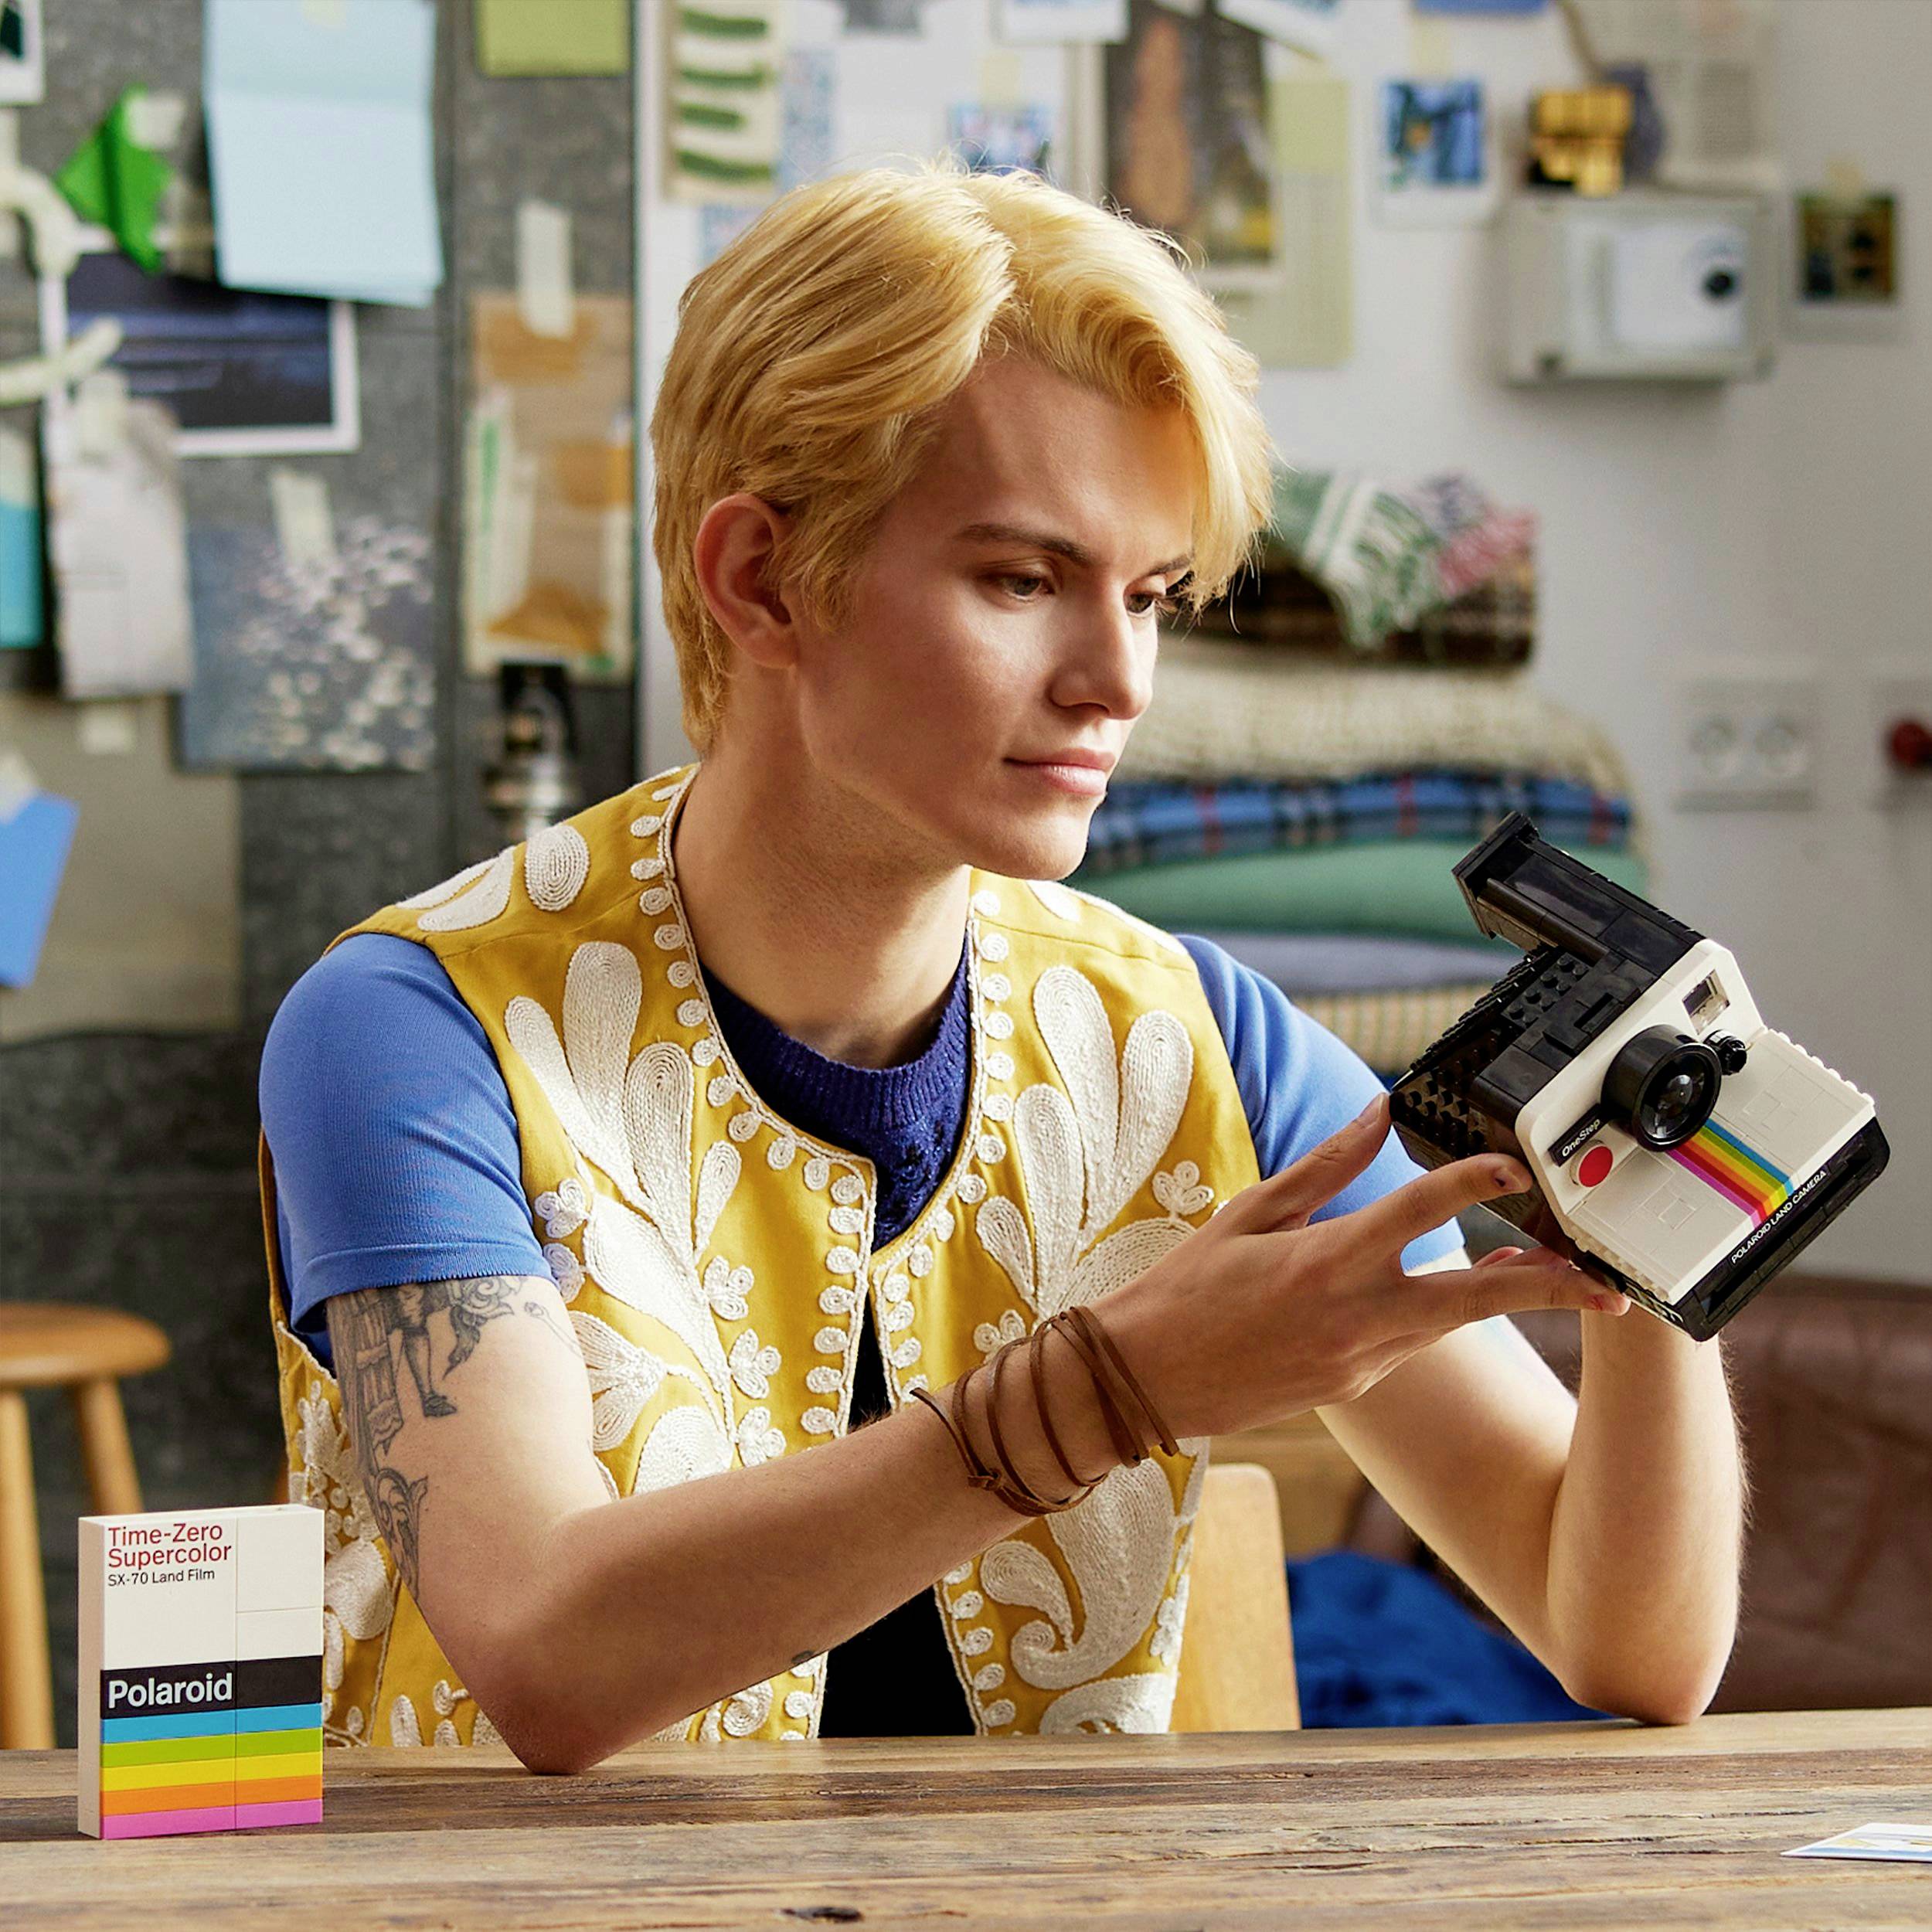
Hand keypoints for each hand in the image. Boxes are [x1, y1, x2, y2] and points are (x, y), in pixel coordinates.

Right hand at [1095, 1095, 1622, 1439]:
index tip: (1519, 1167)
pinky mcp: (1355, 1386)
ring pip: (1447, 1323)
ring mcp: (1360, 1361)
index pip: (1421, 1210)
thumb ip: (1325, 1166)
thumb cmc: (1188, 1286)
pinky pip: (1409, 1344)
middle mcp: (1355, 1316)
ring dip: (1493, 1296)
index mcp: (1327, 1260)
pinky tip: (1441, 1296)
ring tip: (1547, 1273)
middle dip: (1548, 1289)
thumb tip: (1377, 1113)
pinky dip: (1430, 1316)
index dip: (1478, 1183)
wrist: (1147, 1379)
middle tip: (1609, 1286)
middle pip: (1475, 1299)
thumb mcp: (1252, 1211)